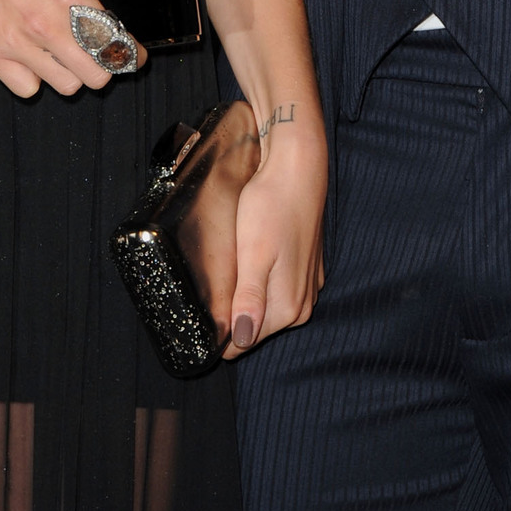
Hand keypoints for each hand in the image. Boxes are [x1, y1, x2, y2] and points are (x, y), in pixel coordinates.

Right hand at [0, 0, 159, 99]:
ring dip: (71, 72)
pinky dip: (35, 78)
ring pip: (65, 86)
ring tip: (65, 52)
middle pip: (95, 76)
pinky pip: (26, 88)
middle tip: (98, 52)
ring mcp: (16, 42)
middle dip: (104, 65)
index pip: (115, 44)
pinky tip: (35, 56)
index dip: (131, 54)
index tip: (133, 54)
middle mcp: (46, 24)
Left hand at [224, 117, 326, 359]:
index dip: (219, 331)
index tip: (203, 307)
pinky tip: (251, 255)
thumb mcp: (253, 254)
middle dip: (232, 312)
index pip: (241, 343)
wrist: (297, 166)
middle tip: (216, 278)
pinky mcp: (307, 268)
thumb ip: (249, 300)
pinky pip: (277, 288)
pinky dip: (261, 279)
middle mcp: (302, 305)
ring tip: (232, 265)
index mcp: (288, 307)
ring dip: (246, 294)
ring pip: (264, 308)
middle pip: (253, 327)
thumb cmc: (271, 205)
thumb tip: (240, 340)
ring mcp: (307, 286)